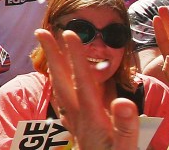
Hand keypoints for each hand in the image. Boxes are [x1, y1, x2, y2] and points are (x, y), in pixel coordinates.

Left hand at [36, 27, 140, 149]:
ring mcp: (76, 124)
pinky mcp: (78, 131)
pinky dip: (59, 89)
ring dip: (54, 67)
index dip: (75, 56)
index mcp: (92, 117)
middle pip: (63, 80)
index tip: (69, 33)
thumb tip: (122, 102)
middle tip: (42, 29)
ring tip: (46, 49)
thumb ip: (125, 125)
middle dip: (53, 54)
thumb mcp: (126, 147)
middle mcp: (79, 117)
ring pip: (61, 89)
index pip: (82, 80)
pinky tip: (56, 85)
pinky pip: (64, 104)